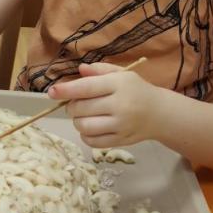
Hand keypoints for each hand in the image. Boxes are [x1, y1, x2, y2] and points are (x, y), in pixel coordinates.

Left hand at [48, 62, 162, 147]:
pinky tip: (91, 127)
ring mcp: (121, 125)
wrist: (160, 113)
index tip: (51, 92)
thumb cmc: (136, 90)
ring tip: (84, 115)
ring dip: (77, 121)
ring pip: (84, 126)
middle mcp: (120, 105)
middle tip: (76, 103)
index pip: (86, 88)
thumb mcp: (121, 74)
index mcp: (118, 85)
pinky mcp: (121, 141)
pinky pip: (92, 141)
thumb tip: (79, 70)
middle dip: (72, 106)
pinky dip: (85, 135)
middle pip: (81, 108)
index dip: (65, 90)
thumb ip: (99, 70)